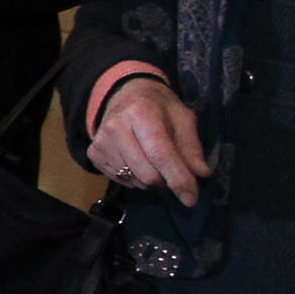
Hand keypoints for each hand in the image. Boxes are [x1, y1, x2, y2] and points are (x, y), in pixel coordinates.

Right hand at [87, 78, 211, 206]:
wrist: (126, 95)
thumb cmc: (159, 108)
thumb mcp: (183, 119)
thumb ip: (192, 147)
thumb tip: (201, 174)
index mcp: (141, 113)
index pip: (160, 154)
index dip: (178, 179)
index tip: (191, 198)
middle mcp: (115, 127)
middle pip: (147, 174)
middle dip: (166, 180)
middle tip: (172, 168)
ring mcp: (101, 142)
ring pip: (135, 181)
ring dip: (152, 180)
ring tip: (154, 162)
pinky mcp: (94, 154)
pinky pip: (122, 181)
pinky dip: (136, 178)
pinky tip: (138, 161)